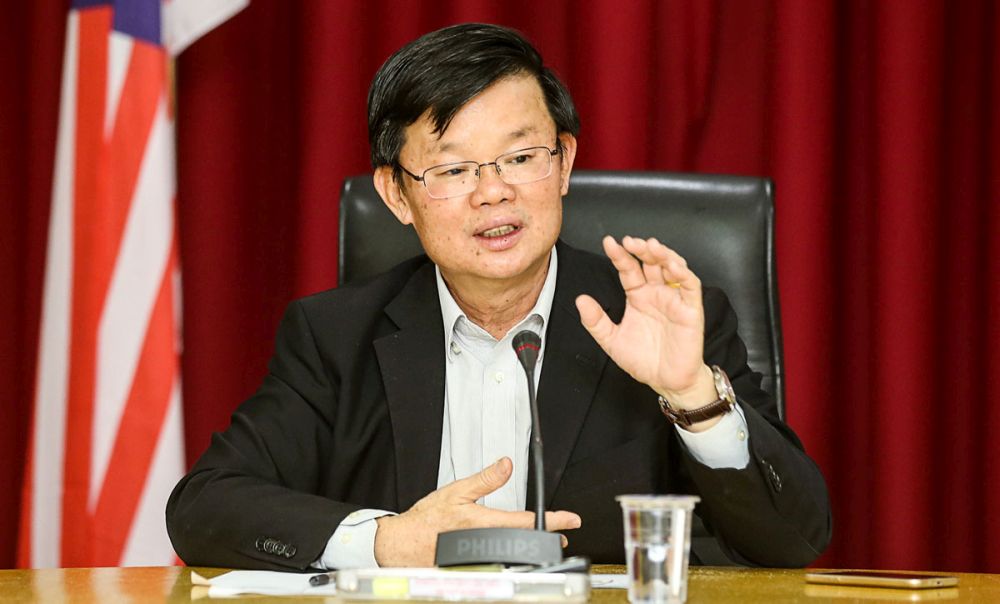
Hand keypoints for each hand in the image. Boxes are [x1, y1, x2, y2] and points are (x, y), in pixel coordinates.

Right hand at [373, 457, 581, 566]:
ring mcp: (481, 560)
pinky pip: (497, 566)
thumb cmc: (426, 520)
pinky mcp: (474, 570)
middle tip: (559, 534)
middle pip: (526, 542)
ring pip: (515, 556)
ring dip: (529, 550)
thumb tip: (506, 464)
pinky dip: (508, 559)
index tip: (571, 519)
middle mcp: (485, 542)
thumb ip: (485, 479)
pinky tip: (511, 555)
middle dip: (546, 538)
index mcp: (483, 521)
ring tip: (539, 542)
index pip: (527, 520)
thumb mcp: (456, 491)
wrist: (402, 545)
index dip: (554, 519)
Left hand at [575, 236, 715, 408]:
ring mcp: (674, 300)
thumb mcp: (612, 341)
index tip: (609, 243)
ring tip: (651, 246)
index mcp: (638, 296)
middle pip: (651, 262)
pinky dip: (683, 274)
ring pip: (672, 267)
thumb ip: (595, 321)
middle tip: (630, 241)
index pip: (629, 269)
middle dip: (642, 248)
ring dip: (663, 254)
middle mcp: (656, 293)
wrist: (665, 382)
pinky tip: (672, 266)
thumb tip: (580, 300)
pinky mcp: (691, 310)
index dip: (620, 255)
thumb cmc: (643, 360)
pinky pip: (690, 287)